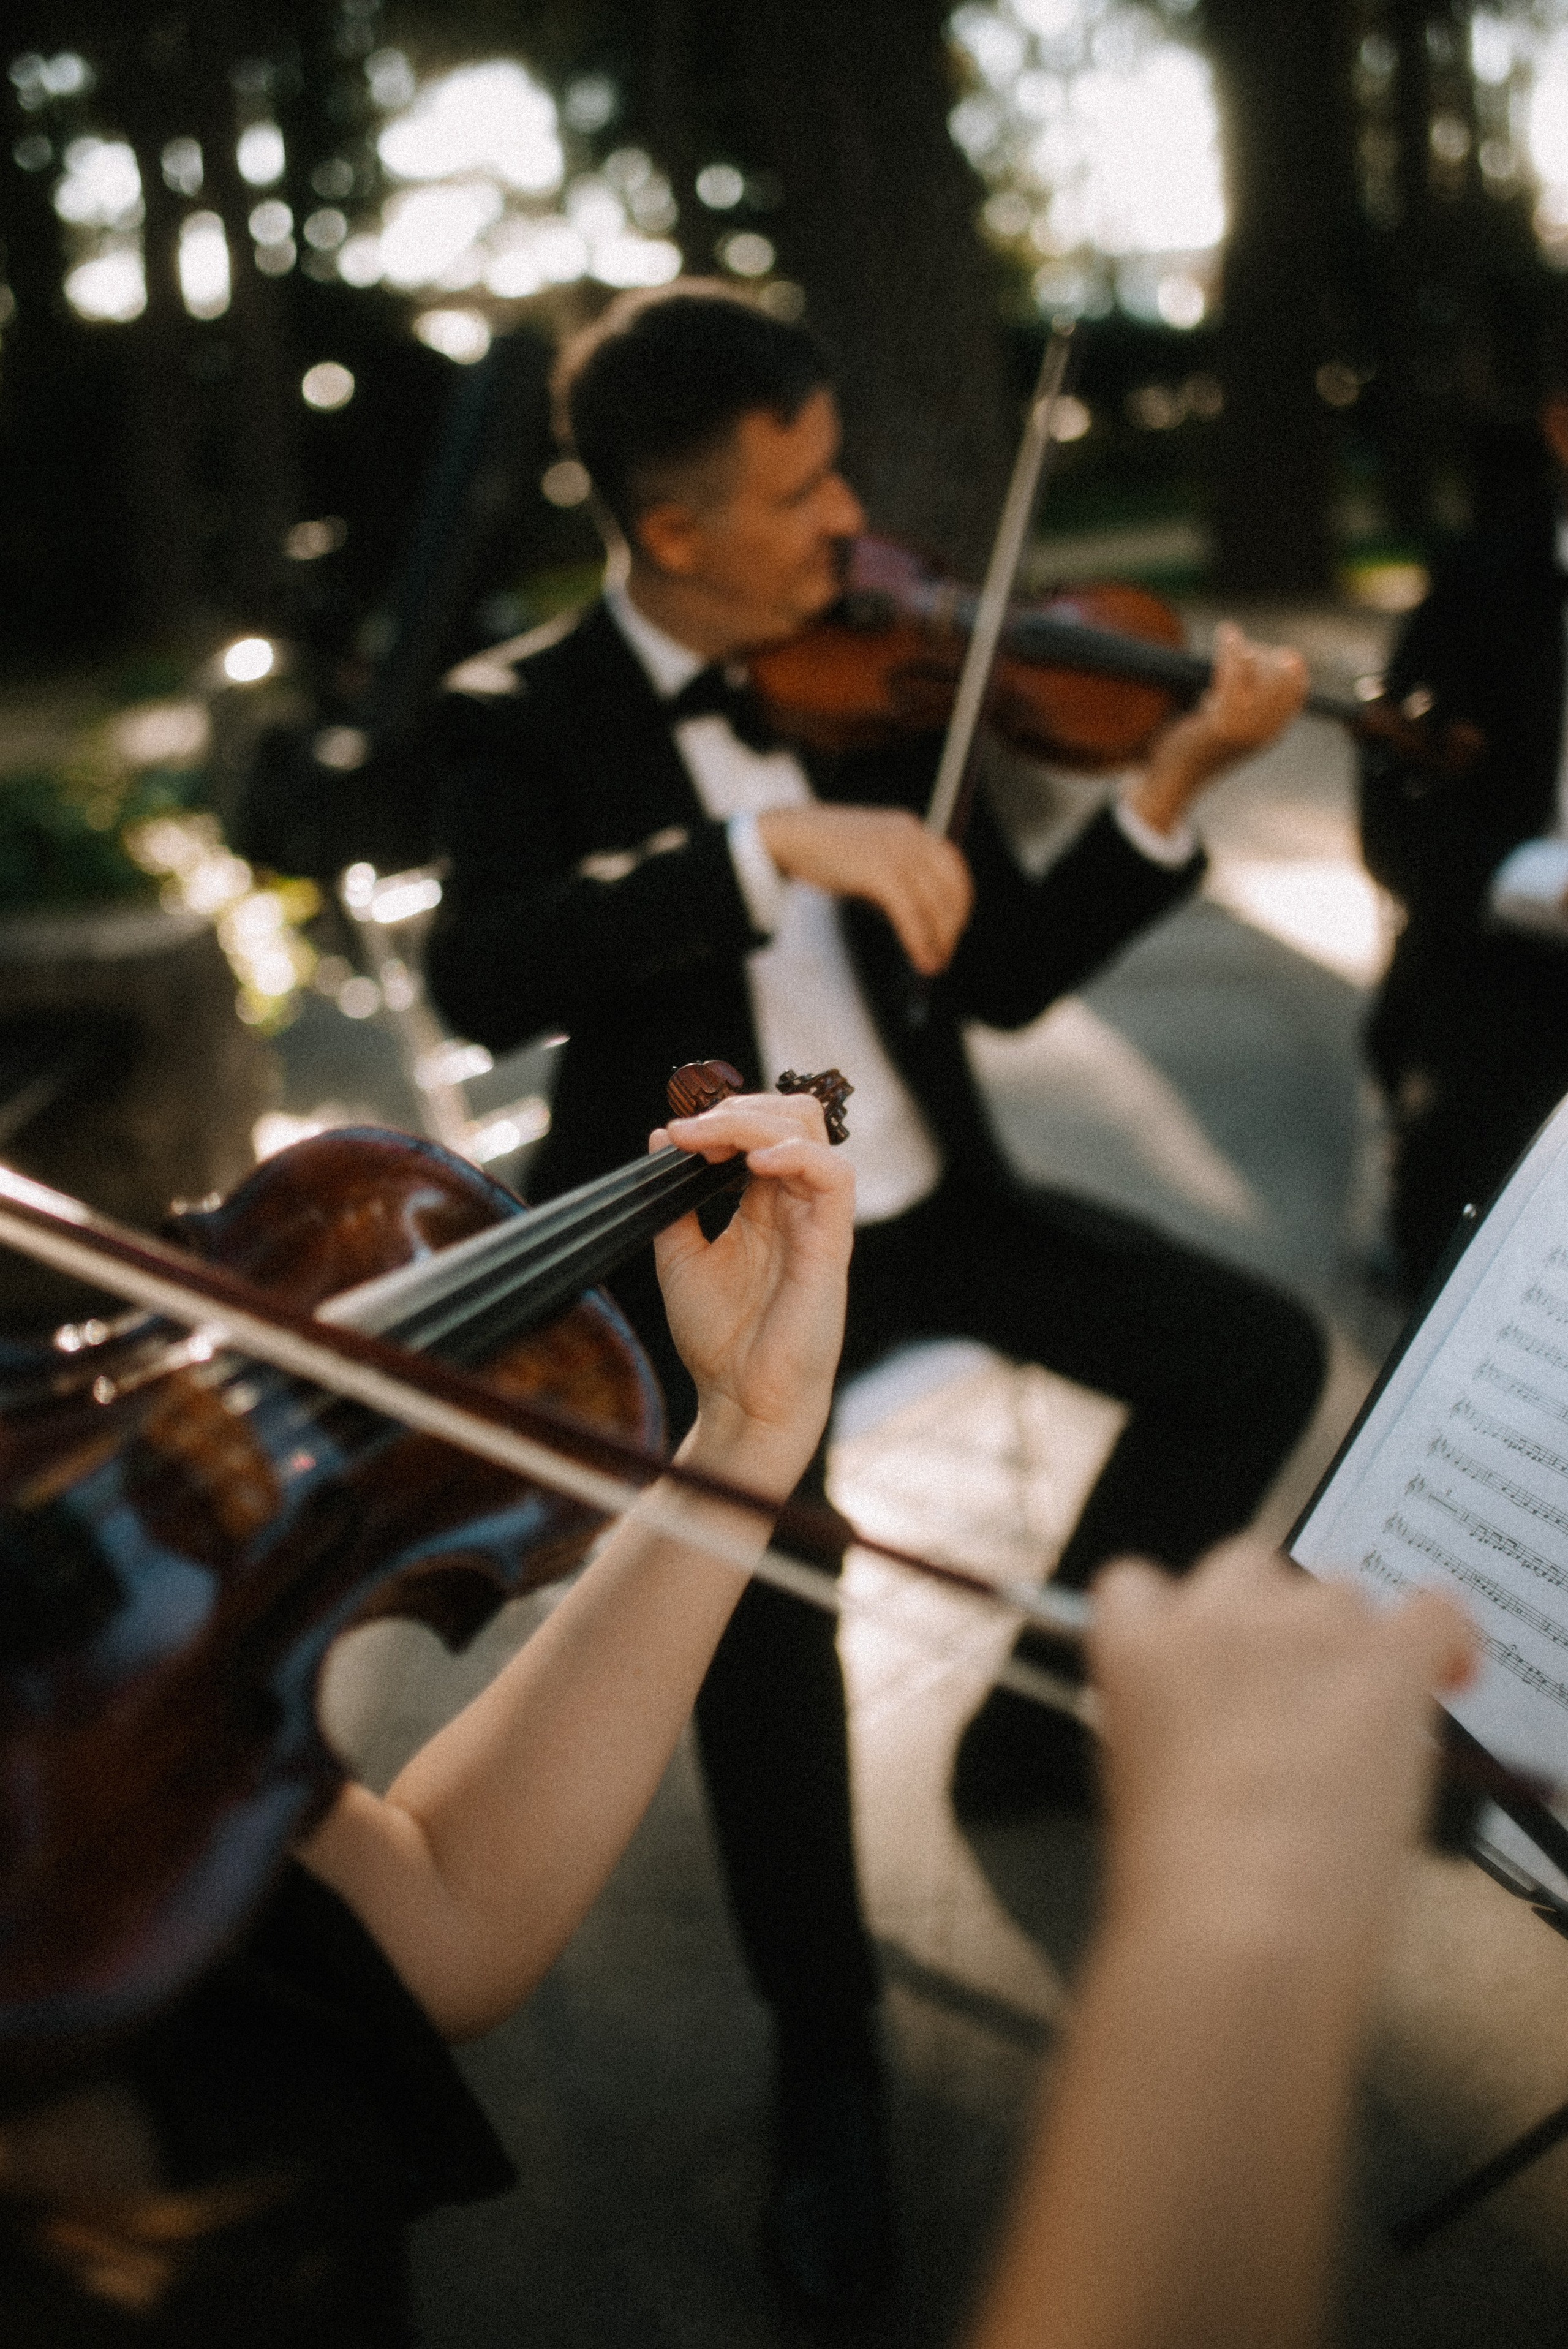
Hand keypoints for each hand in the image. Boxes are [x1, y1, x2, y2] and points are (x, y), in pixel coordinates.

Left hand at [651, 1091, 853, 1493]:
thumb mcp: (679, 1257)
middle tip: (691, 1132)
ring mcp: (816, 1219)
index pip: (759, 1129)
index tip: (672, 1134)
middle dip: (738, 1107)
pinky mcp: (831, 1242)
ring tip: (709, 1141)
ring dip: (755, 1121)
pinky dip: (794, 1154)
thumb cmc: (720, 1339)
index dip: (719, 1116)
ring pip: (810, 1131)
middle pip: (791, 1114)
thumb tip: (658, 1138)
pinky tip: (751, 1163)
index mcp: (764, 1205)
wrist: (741, 1400)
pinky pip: (834, 1176)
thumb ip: (671, 1200)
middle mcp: (794, 1204)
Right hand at [755, 803, 973, 974]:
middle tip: (946, 953)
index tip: (956, 926)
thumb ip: (896, 876)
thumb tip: (918, 921)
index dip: (960, 900)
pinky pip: (910, 913)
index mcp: (911, 829)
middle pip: (950, 887)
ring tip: (934, 964)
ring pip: (933, 904)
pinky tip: (920, 958)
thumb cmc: (825, 851)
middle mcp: (911, 837)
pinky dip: (919, 940)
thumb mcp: (870, 855)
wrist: (791, 836)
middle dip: (952, 925)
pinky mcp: (881, 871)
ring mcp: (897, 852)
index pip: (953, 866)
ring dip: (939, 939)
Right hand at [1089, 1540, 1476, 1961]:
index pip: (1140, 1585)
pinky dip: (1444, 1639)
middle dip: (1271, 1625)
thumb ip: (1165, 1726)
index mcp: (1136, 1649)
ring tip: (1361, 1720)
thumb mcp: (1131, 1785)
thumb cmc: (1180, 1888)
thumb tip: (1213, 1734)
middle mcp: (1216, 1618)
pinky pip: (1434, 1611)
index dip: (1182, 1623)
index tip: (1206, 1661)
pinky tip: (1442, 1674)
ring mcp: (1302, 1632)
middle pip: (1249, 1569)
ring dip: (1348, 1641)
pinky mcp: (1384, 1661)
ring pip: (1337, 1592)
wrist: (1239, 1928)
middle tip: (1289, 1698)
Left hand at [1127, 621, 1307, 834]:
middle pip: (1282, 674)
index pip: (1298, 686)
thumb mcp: (1229, 724)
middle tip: (1238, 649)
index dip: (1285, 662)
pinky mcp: (1223, 725)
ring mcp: (1246, 730)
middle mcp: (1265, 732)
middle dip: (1263, 652)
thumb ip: (1245, 703)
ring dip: (1246, 647)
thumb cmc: (1193, 746)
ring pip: (1262, 670)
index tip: (1261, 652)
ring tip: (1229, 640)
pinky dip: (1232, 647)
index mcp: (1271, 733)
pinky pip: (1235, 673)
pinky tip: (1226, 633)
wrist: (1172, 780)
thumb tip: (1249, 657)